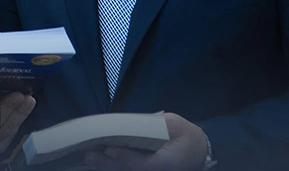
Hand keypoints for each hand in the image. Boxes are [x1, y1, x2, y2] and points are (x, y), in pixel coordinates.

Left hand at [83, 113, 206, 170]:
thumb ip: (153, 124)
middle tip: (90, 155)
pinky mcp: (147, 169)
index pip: (142, 164)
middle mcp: (158, 170)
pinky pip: (128, 168)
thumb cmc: (184, 134)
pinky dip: (114, 164)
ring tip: (90, 157)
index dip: (125, 157)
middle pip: (130, 170)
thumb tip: (131, 123)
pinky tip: (100, 158)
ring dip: (108, 165)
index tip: (108, 148)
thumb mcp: (172, 124)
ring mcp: (152, 170)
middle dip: (109, 163)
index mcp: (167, 163)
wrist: (199, 149)